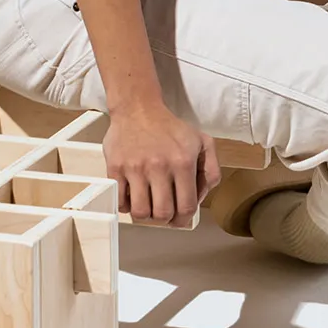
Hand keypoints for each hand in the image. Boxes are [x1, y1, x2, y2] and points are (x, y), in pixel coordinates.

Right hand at [102, 99, 220, 226]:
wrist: (138, 108)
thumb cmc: (169, 128)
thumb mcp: (203, 142)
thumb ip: (211, 171)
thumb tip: (200, 197)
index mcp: (183, 162)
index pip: (186, 207)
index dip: (183, 220)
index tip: (179, 219)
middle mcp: (159, 166)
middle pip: (163, 214)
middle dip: (165, 219)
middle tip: (162, 213)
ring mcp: (135, 167)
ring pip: (141, 212)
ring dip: (145, 214)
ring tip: (147, 205)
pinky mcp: (115, 167)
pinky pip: (119, 201)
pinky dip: (126, 205)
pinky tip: (132, 196)